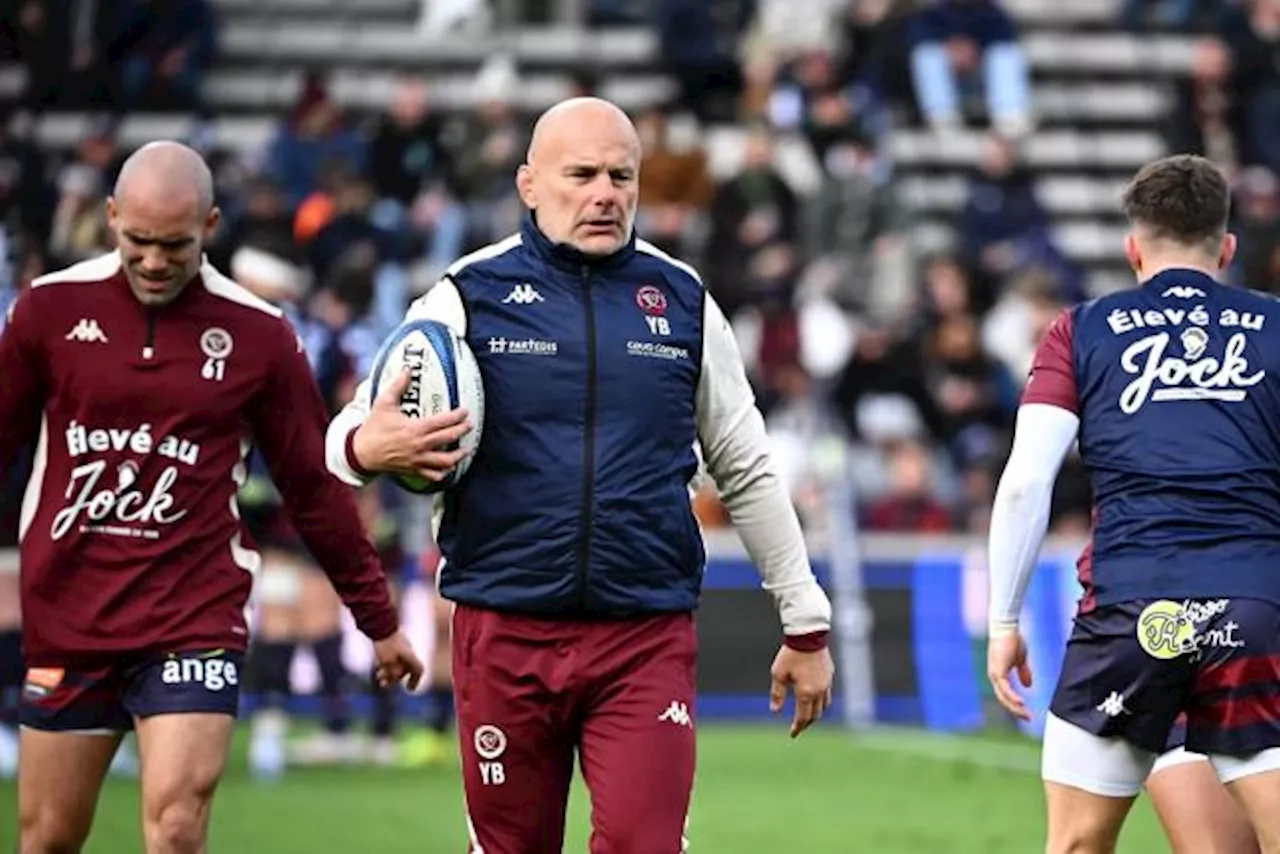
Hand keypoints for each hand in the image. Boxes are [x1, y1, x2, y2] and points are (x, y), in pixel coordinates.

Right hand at [352, 367, 472, 481]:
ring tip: (466, 450)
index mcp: (415, 429)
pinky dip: (443, 473)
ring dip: (458, 455)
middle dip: (462, 431)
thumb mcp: (383, 403)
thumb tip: (408, 369)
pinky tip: (449, 467)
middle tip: (469, 425)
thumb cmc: (373, 427)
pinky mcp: (413, 470)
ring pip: (445, 461)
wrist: (361, 452)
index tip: (465, 411)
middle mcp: (419, 446)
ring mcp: (417, 460)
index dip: (457, 416)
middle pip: (448, 439)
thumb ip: (397, 386)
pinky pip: (433, 476)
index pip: (443, 422)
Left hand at [372, 630, 423, 689]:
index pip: (419, 670)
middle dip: (395, 678)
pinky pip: (393, 655)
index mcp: (410, 655)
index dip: (415, 681)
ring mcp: (400, 645)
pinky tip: (377, 665)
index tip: (408, 689)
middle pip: (406, 668)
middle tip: (383, 684)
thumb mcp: (388, 662)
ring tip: (378, 677)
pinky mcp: (392, 640)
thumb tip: (393, 677)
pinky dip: (387, 663)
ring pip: (398, 662)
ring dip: (389, 672)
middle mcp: (408, 650)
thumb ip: (392, 672)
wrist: (379, 621)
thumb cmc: (385, 643)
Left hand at [769, 645, 834, 737]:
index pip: (803, 717)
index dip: (797, 727)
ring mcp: (827, 683)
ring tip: (807, 716)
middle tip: (798, 728)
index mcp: (806, 693)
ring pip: (824, 706)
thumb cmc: (790, 655)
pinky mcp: (830, 675)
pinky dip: (821, 702)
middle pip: (815, 715)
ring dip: (815, 714)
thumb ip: (777, 694)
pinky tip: (814, 699)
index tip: (792, 734)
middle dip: (806, 723)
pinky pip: (827, 694)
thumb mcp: (778, 674)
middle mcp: (819, 691)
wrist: (808, 636)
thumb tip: (775, 711)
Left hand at [987, 629, 1032, 720]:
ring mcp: (995, 674)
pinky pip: (1005, 688)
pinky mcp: (998, 671)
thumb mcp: (1021, 660)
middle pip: (1004, 699)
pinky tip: (1020, 704)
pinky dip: (1012, 697)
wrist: (1007, 628)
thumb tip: (1028, 686)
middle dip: (1016, 710)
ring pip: (1003, 697)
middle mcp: (994, 677)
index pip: (1006, 695)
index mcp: (999, 675)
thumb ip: (1023, 673)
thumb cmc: (1013, 640)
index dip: (1016, 705)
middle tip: (1028, 718)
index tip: (1027, 713)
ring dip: (1015, 707)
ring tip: (1026, 715)